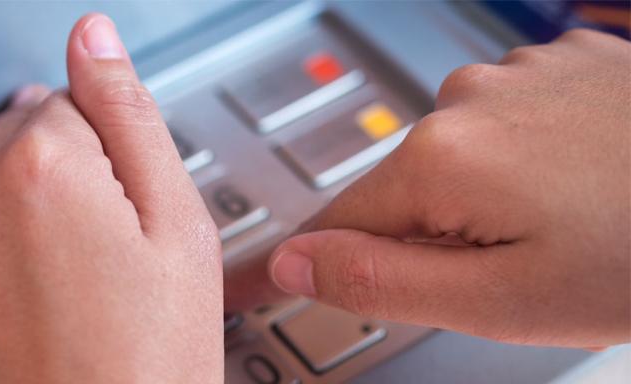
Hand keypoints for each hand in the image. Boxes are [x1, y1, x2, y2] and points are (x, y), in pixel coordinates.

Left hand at [0, 14, 222, 382]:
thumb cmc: (144, 359)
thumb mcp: (178, 226)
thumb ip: (131, 115)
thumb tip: (96, 40)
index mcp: (42, 161)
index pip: (74, 101)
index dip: (114, 157)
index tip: (128, 208)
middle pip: (22, 137)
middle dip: (65, 175)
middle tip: (108, 251)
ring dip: (21, 213)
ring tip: (70, 283)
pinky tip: (27, 306)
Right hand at [234, 29, 629, 347]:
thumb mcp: (503, 301)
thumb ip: (382, 280)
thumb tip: (297, 261)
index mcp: (441, 157)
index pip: (334, 222)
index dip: (298, 261)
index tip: (255, 283)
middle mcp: (465, 97)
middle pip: (400, 189)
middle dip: (430, 237)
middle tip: (509, 273)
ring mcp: (514, 72)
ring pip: (453, 156)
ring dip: (479, 198)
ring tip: (563, 225)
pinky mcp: (556, 64)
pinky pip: (503, 123)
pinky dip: (519, 160)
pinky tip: (581, 181)